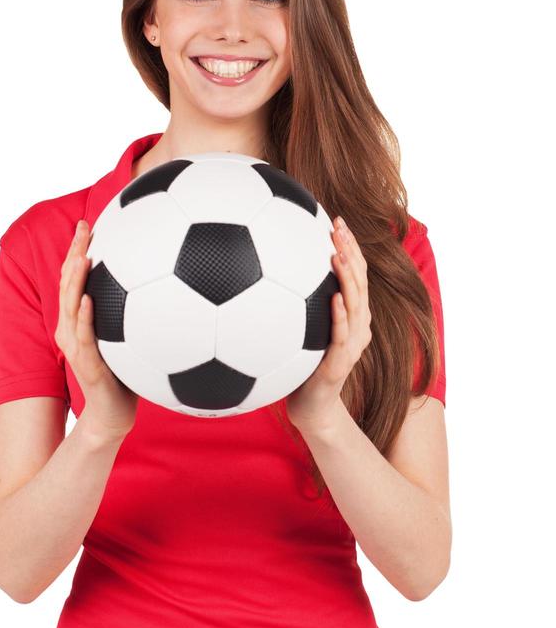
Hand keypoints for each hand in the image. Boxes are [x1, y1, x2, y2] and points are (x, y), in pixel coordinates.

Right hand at [54, 219, 137, 442]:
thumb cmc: (125, 376)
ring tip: (82, 254)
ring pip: (70, 307)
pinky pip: (86, 337)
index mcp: (78, 321)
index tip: (87, 223)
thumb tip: (165, 283)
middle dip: (73, 253)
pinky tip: (90, 300)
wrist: (113, 414)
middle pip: (67, 285)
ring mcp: (76, 346)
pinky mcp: (87, 364)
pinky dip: (86, 318)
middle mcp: (71, 329)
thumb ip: (136, 312)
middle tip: (83, 226)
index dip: (77, 250)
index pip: (74, 279)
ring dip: (75, 280)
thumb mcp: (128, 338)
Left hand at [285, 216, 371, 435]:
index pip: (356, 273)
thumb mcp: (299, 331)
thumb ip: (295, 304)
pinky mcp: (341, 363)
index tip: (335, 219)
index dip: (350, 245)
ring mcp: (352, 344)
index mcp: (351, 315)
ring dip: (348, 276)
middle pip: (361, 281)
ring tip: (337, 252)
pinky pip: (342, 335)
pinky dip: (340, 315)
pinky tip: (333, 296)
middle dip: (351, 250)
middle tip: (337, 225)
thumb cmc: (300, 369)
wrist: (311, 408)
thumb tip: (266, 273)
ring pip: (357, 304)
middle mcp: (357, 326)